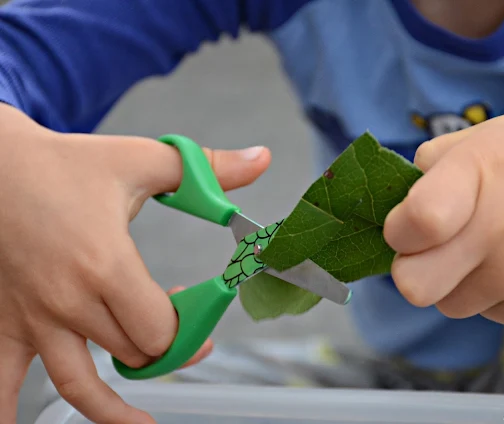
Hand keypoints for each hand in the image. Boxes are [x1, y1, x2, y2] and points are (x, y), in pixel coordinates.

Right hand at [0, 104, 270, 423]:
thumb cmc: (68, 163)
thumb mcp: (144, 160)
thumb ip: (209, 169)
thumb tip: (262, 159)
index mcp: (106, 265)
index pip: (162, 330)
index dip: (191, 329)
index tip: (201, 314)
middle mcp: (68, 301)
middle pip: (134, 354)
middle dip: (165, 348)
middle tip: (181, 331)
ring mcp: (34, 318)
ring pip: (82, 386)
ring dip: (115, 409)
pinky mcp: (6, 321)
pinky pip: (2, 385)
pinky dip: (11, 413)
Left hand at [384, 111, 503, 325]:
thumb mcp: (493, 135)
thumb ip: (435, 162)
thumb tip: (397, 200)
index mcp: (476, 176)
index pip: (410, 226)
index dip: (398, 231)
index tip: (407, 226)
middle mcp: (496, 231)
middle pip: (413, 286)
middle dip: (413, 270)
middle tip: (433, 251)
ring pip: (448, 304)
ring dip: (457, 282)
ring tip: (490, 249)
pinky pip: (487, 313)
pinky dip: (492, 293)